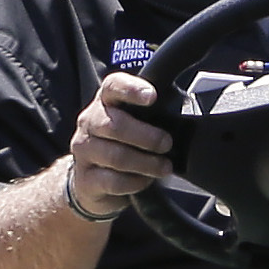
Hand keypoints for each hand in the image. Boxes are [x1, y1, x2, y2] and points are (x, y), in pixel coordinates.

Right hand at [61, 69, 173, 221]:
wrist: (94, 180)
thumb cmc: (122, 144)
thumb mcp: (135, 121)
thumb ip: (151, 113)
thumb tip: (185, 113)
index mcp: (104, 101)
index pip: (112, 86)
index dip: (132, 89)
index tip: (153, 97)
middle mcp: (89, 122)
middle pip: (115, 126)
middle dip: (147, 137)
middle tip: (167, 143)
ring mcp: (83, 151)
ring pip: (116, 157)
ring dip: (146, 163)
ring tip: (164, 167)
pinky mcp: (86, 179)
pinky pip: (114, 181)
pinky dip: (136, 182)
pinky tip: (146, 180)